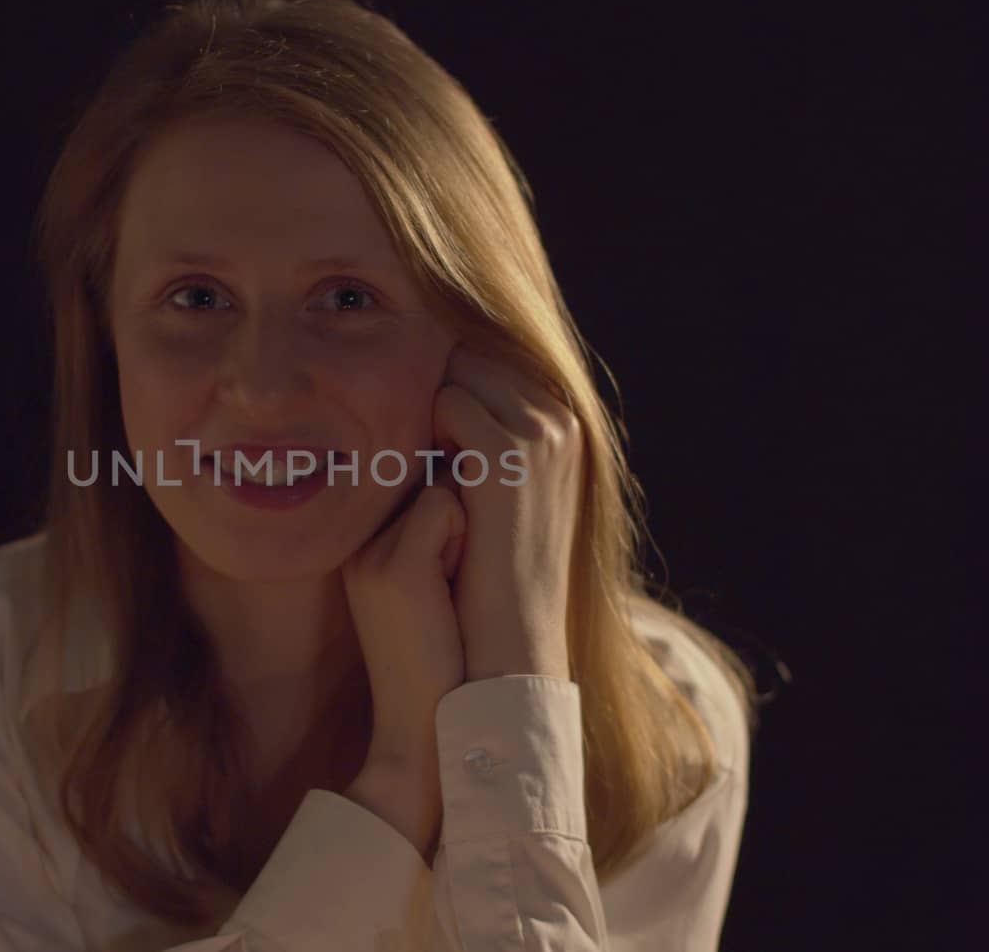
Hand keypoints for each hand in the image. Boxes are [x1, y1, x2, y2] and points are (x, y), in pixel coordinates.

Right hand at [340, 480, 465, 855]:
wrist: (424, 727)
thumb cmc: (443, 656)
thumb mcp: (429, 583)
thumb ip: (432, 528)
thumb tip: (466, 472)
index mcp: (362, 547)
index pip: (418, 479)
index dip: (452, 515)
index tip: (446, 572)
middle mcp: (357, 543)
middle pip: (431, 478)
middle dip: (459, 518)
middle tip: (448, 586)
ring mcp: (371, 552)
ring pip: (442, 486)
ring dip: (465, 529)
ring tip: (449, 590)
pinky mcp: (396, 567)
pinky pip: (446, 505)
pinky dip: (463, 540)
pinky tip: (450, 590)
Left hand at [434, 344, 584, 681]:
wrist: (510, 632)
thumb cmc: (493, 570)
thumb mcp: (503, 492)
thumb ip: (491, 438)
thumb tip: (448, 390)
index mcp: (568, 424)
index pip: (496, 360)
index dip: (452, 385)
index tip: (430, 429)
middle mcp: (563, 419)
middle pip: (477, 357)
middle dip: (440, 388)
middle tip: (420, 446)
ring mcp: (541, 433)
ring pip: (460, 374)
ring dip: (431, 411)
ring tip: (427, 469)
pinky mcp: (509, 453)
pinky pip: (447, 403)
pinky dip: (426, 432)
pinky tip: (427, 477)